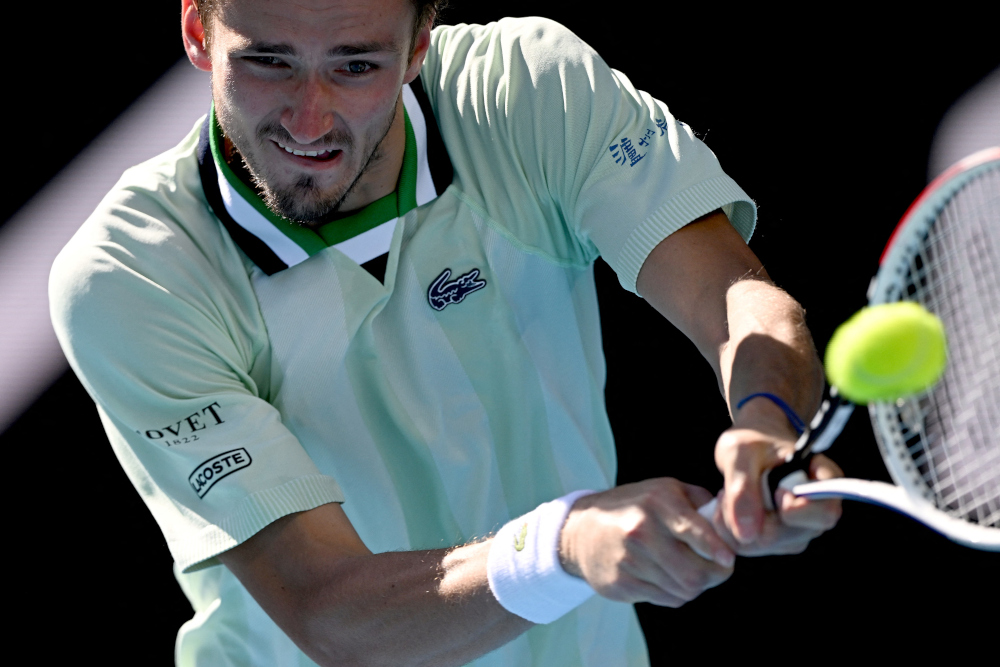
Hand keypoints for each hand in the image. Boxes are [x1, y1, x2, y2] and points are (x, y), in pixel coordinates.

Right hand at [558, 478, 735, 607]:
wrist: (582, 531)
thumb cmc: (635, 507)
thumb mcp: (665, 490)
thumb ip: (701, 502)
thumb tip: (733, 516)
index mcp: (657, 503)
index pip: (695, 531)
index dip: (717, 549)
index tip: (729, 559)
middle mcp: (641, 531)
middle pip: (694, 573)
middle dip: (714, 575)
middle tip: (718, 568)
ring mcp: (628, 560)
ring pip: (682, 590)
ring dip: (695, 585)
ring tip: (690, 569)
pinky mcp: (620, 583)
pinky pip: (665, 599)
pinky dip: (675, 593)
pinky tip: (667, 577)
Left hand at [713, 398, 842, 547]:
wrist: (749, 448)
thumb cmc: (752, 442)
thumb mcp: (741, 453)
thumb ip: (743, 489)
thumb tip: (748, 533)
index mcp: (824, 481)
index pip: (826, 512)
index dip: (798, 510)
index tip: (776, 491)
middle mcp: (817, 512)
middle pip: (789, 535)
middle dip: (750, 515)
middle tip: (730, 488)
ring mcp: (798, 530)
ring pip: (763, 545)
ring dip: (733, 522)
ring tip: (727, 493)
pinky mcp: (776, 541)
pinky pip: (747, 547)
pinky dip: (728, 529)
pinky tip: (726, 506)